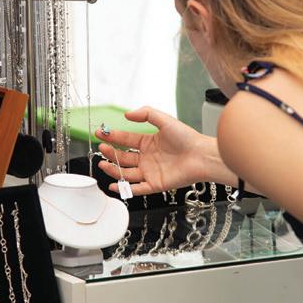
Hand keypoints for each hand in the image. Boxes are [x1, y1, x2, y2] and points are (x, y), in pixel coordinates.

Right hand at [95, 106, 220, 195]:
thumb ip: (146, 114)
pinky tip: (113, 185)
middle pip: (123, 156)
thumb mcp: (165, 120)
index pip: (126, 140)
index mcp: (148, 143)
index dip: (113, 137)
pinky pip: (136, 188)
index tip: (100, 133)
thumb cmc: (187, 138)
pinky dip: (125, 188)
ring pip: (126, 173)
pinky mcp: (155, 184)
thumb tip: (127, 113)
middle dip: (111, 153)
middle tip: (101, 148)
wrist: (201, 156)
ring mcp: (150, 172)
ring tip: (103, 164)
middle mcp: (147, 158)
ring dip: (113, 169)